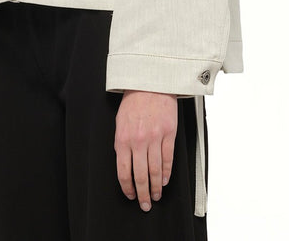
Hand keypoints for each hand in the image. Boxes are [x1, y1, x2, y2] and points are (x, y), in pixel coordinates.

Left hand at [114, 89, 177, 211]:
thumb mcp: (120, 122)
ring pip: (155, 170)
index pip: (124, 172)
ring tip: (156, 196)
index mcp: (123, 139)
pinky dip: (166, 173)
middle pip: (140, 175)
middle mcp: (138, 141)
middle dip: (143, 194)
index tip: (131, 196)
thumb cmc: (133, 101)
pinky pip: (168, 159)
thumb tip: (125, 163)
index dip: (127, 188)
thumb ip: (122, 143)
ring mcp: (154, 137)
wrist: (150, 83)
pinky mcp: (168, 133)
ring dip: (156, 187)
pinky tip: (164, 180)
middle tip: (145, 204)